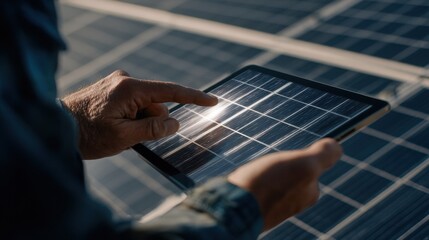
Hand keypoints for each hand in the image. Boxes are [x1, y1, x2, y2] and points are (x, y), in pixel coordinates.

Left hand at [62, 70, 216, 158]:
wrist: (53, 127)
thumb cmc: (85, 135)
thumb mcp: (123, 137)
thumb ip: (153, 129)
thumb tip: (175, 122)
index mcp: (129, 88)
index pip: (170, 92)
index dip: (194, 97)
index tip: (213, 101)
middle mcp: (124, 80)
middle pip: (156, 104)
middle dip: (153, 122)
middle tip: (131, 137)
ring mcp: (117, 83)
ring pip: (145, 106)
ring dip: (140, 121)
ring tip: (116, 133)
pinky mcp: (112, 89)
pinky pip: (134, 103)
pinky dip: (132, 117)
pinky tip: (114, 126)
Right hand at [228, 138, 341, 230]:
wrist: (233, 206)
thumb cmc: (269, 185)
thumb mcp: (304, 165)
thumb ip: (323, 156)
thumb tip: (337, 146)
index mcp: (309, 194)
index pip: (312, 166)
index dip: (300, 155)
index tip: (287, 156)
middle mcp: (293, 203)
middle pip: (292, 173)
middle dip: (283, 164)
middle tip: (271, 163)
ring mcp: (273, 206)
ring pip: (274, 180)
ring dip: (266, 172)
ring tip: (256, 171)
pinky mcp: (254, 206)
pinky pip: (259, 188)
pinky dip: (254, 180)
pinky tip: (246, 180)